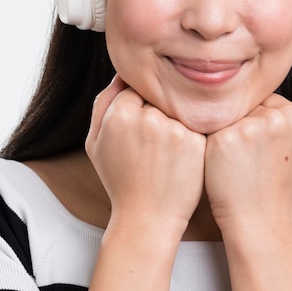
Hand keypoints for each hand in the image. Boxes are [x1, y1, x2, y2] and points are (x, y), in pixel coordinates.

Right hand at [85, 76, 205, 236]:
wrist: (146, 217)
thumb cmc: (120, 179)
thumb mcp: (96, 142)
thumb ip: (103, 103)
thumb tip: (122, 73)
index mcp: (120, 113)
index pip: (135, 87)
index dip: (140, 105)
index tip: (142, 125)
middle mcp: (147, 117)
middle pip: (159, 95)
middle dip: (159, 110)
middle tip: (156, 140)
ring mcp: (173, 129)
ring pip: (178, 108)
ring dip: (176, 120)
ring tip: (168, 150)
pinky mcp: (195, 141)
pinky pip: (196, 123)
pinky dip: (192, 134)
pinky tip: (183, 155)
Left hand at [204, 93, 291, 230]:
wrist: (257, 219)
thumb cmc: (275, 186)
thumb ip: (288, 123)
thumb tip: (274, 103)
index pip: (265, 100)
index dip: (255, 119)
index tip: (253, 140)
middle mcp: (275, 118)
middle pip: (246, 105)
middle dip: (240, 122)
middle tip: (242, 151)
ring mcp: (249, 127)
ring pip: (227, 114)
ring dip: (224, 130)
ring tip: (232, 157)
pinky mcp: (223, 138)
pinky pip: (210, 127)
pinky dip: (210, 141)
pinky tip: (217, 159)